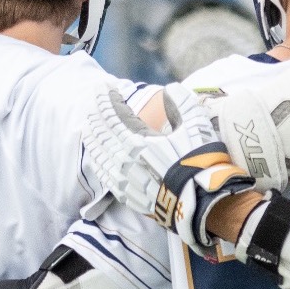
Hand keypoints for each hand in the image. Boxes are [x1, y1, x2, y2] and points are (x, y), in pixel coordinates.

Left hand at [83, 84, 252, 256]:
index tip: (103, 86)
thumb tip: (170, 89)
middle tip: (94, 102)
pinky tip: (96, 155)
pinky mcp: (127, 195)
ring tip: (89, 125)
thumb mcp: (196, 124)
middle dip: (96, 113)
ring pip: (99, 153)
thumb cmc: (199, 161)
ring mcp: (123, 178)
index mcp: (137, 139)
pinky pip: (104, 175)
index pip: (112, 113)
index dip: (106, 98)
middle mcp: (124, 158)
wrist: (201, 202)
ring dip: (92, 135)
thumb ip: (181, 101)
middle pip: (101, 131)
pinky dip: (97, 160)